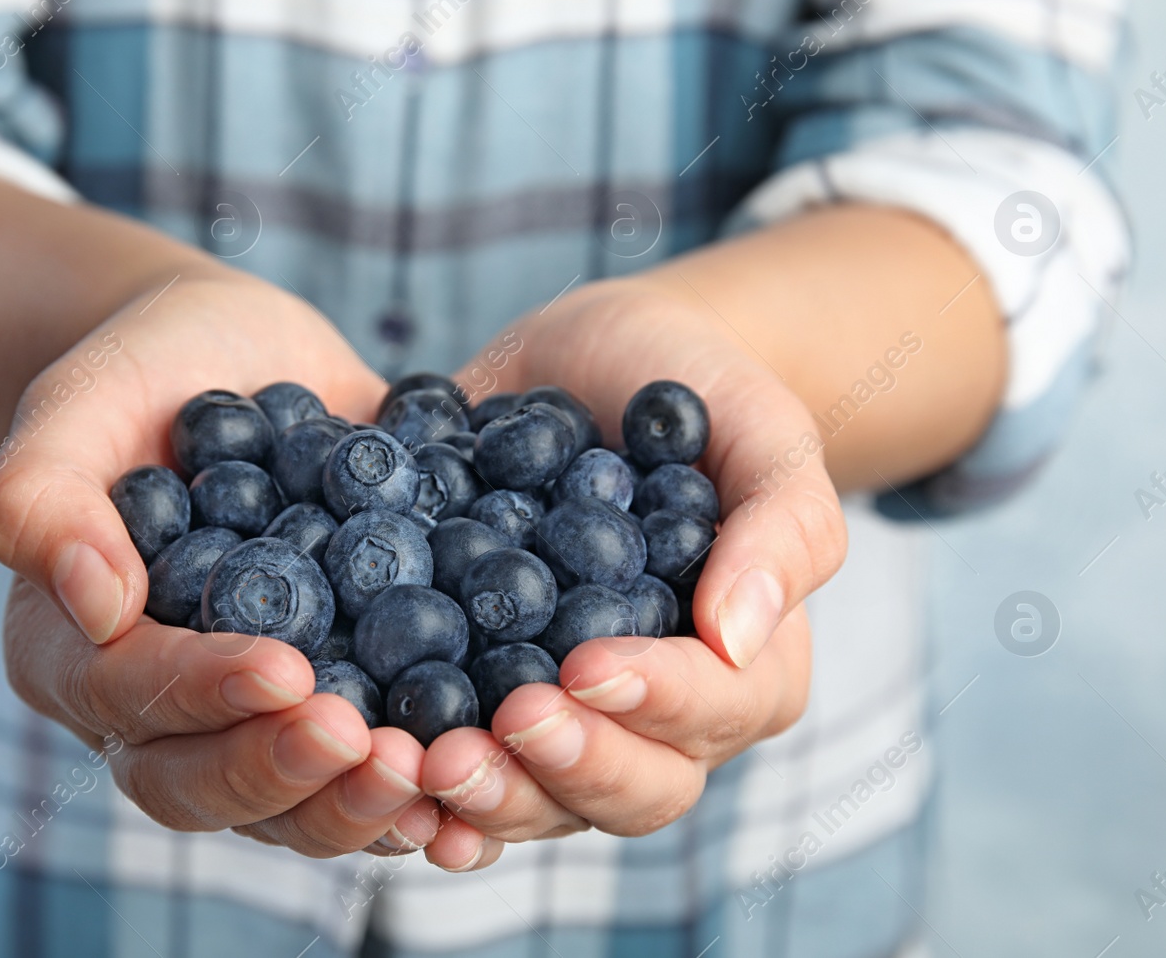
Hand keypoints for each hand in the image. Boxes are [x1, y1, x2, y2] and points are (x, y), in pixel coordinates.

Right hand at [0, 274, 438, 855]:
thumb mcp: (79, 403)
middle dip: (288, 776)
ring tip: (435, 776)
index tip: (286, 669)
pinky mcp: (331, 702)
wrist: (238, 361)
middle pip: (200, 787)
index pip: (129, 696)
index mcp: (73, 651)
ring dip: (359, 806)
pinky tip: (480, 775)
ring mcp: (246, 720)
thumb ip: (44, 493)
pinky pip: (360, 771)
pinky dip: (418, 787)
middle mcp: (153, 711)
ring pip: (286, 806)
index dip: (203, 693)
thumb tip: (95, 605)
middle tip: (376, 754)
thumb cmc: (143, 371)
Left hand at [414, 276, 844, 867]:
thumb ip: (783, 524)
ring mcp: (567, 720)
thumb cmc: (690, 385)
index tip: (586, 664)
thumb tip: (738, 638)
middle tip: (505, 724)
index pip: (715, 711)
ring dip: (491, 795)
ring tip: (430, 761)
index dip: (656, 700)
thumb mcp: (758, 425)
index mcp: (747, 667)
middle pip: (633, 791)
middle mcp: (660, 718)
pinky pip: (463, 772)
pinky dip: (423, 794)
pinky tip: (383, 777)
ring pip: (543, 802)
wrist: (580, 362)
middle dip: (569, 766)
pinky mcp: (481, 700)